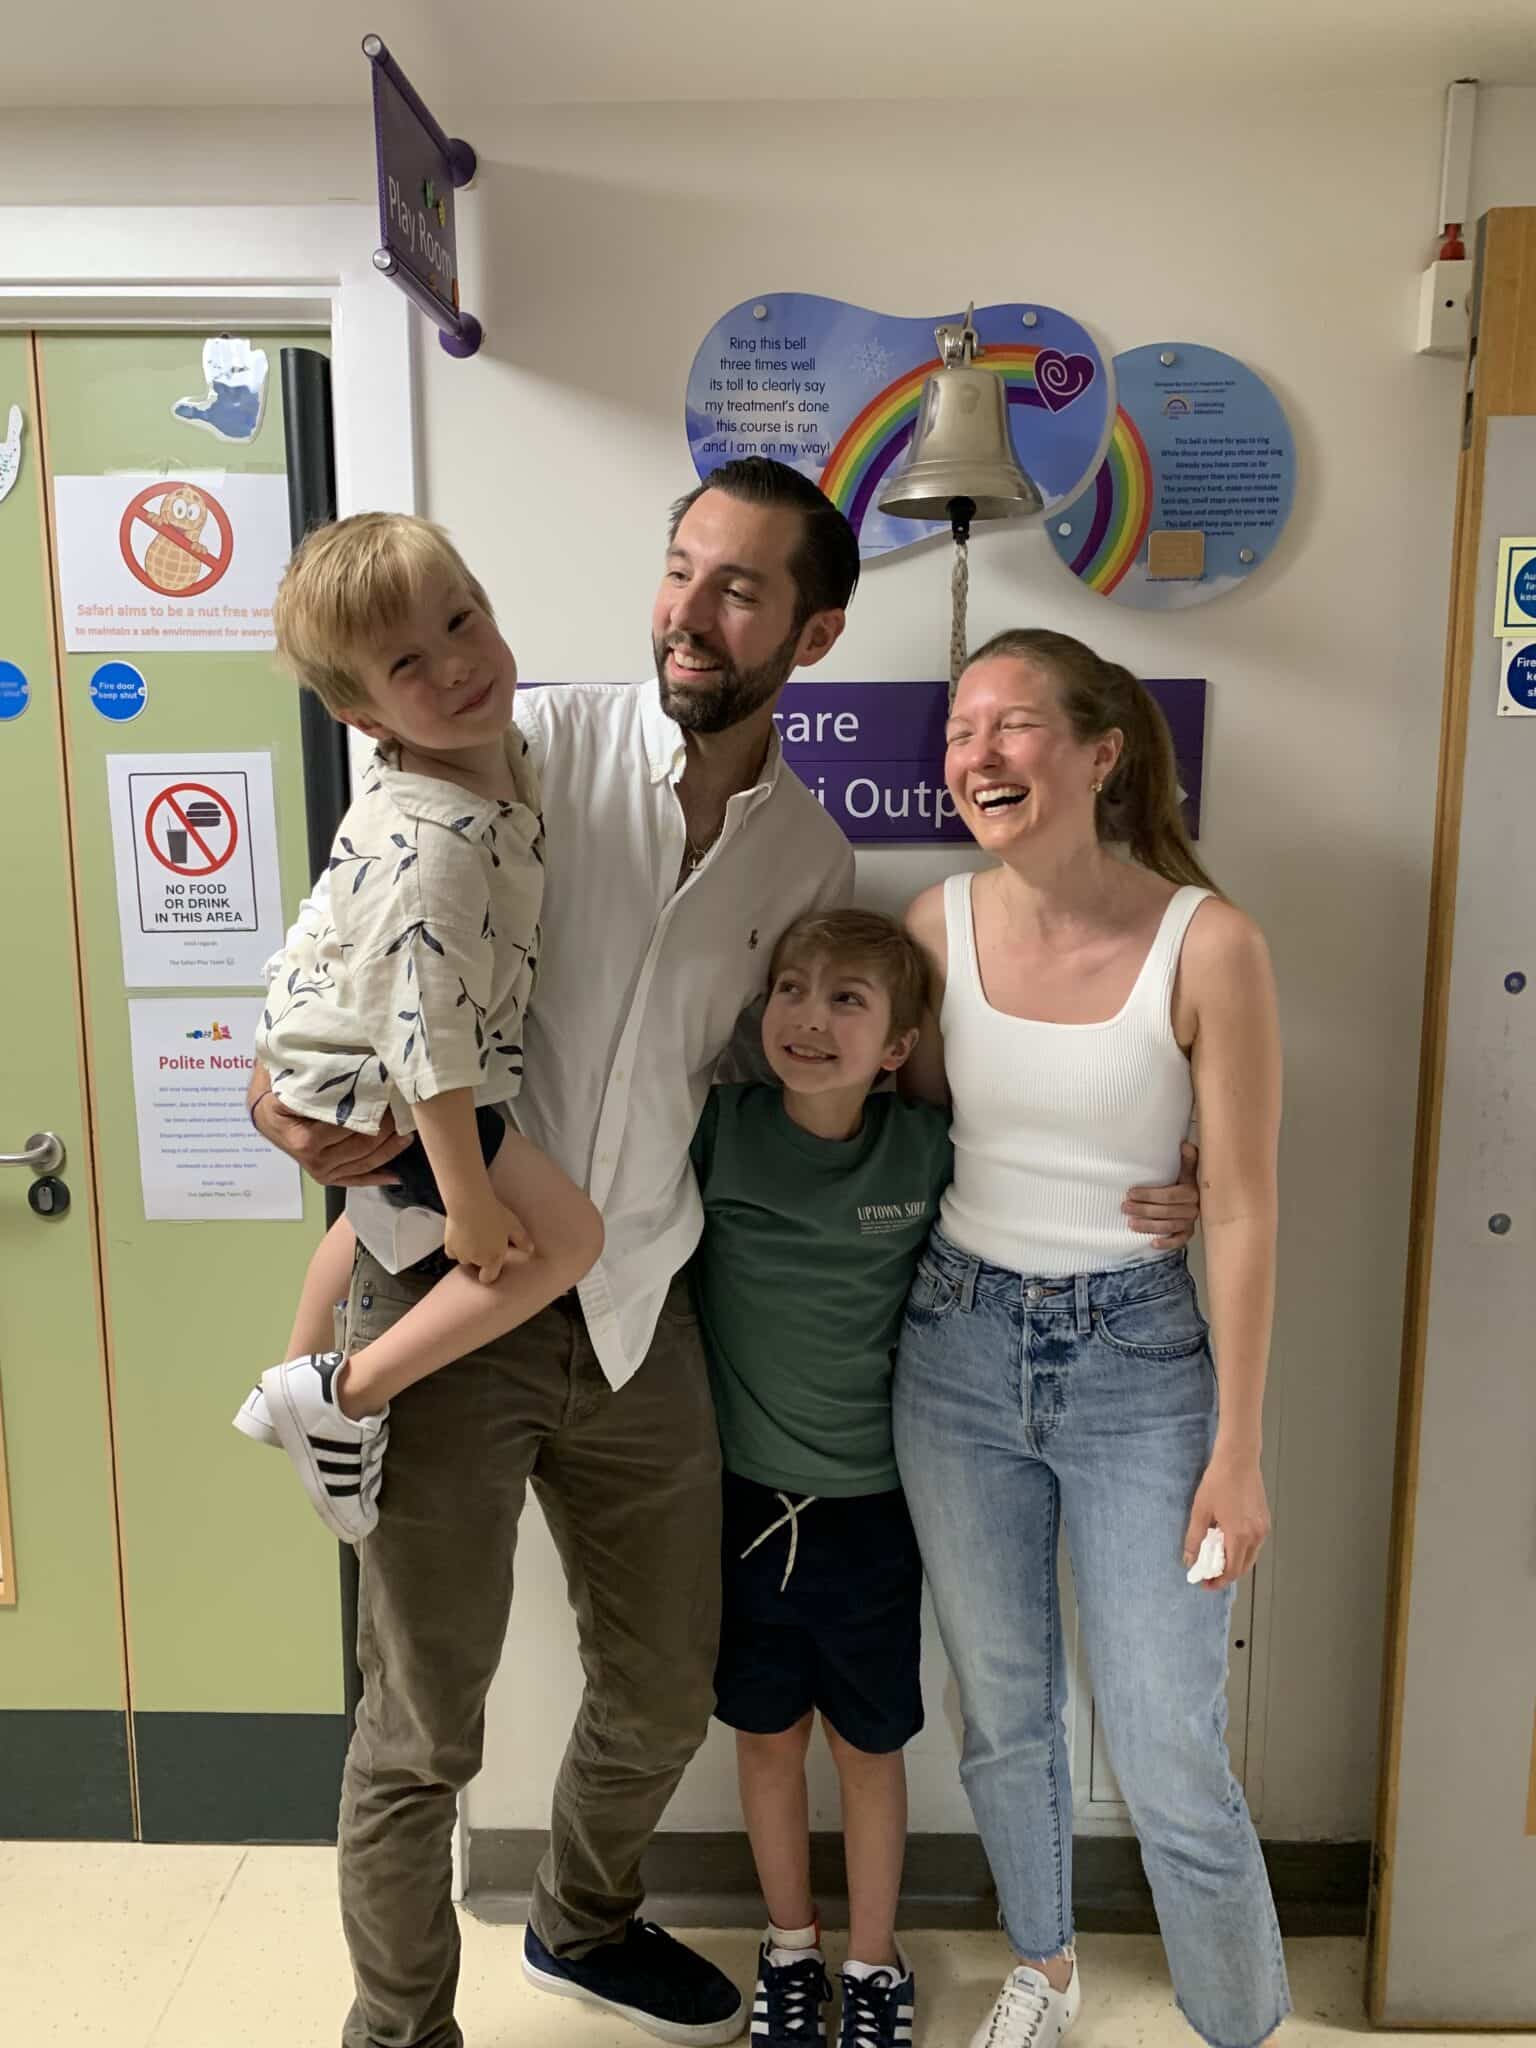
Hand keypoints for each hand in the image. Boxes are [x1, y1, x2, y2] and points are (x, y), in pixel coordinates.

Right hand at [253, 1086, 411, 1188]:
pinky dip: (378, 1175)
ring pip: (368, 1160)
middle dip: (388, 1123)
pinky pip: (358, 1179)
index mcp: (303, 1137)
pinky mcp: (328, 1177)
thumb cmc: (278, 1087)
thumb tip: (358, 1062)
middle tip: (404, 1102)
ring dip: (391, 1144)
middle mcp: (312, 1159)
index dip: (375, 1104)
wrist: (263, 1111)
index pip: (351, 1123)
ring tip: (408, 1125)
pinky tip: (396, 1174)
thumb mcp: (291, 1075)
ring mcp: (320, 1171)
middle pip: (365, 1143)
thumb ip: (319, 1073)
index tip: (392, 1086)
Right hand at [443, 1200, 534, 1284]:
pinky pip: (452, 1251)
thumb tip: (530, 1249)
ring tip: (474, 1235)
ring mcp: (461, 1254)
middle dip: (480, 1257)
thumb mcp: (514, 1226)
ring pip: (464, 1258)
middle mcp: (476, 1260)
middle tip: (485, 1241)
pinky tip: (462, 1234)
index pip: (488, 1278)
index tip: (492, 1265)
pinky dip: (456, 1246)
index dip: (490, 1272)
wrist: (469, 1204)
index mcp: (493, 1259)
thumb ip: (523, 1241)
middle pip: (477, 1266)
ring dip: (468, 1251)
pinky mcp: (449, 1245)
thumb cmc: (491, 1214)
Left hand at [1124, 1139, 1199, 1248]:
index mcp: (1191, 1192)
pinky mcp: (1188, 1235)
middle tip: (1125, 1207)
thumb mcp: (1186, 1172)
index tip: (1131, 1193)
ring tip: (1130, 1224)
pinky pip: (1179, 1242)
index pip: (1168, 1195)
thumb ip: (1187, 1160)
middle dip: (1143, 1210)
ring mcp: (1190, 1223)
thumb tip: (1186, 1145)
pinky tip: (1152, 1243)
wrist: (1200, 1200)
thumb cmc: (1184, 1184)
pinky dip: (1167, 1244)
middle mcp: (1193, 1209)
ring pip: (1168, 1227)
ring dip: (1149, 1226)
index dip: (1149, 1195)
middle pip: (1166, 1212)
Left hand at [1183, 1446, 1269, 1589]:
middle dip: (1226, 1575)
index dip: (1218, 1581)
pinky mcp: (1265, 1520)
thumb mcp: (1200, 1510)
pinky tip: (1227, 1542)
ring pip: (1250, 1557)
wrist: (1238, 1459)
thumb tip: (1190, 1559)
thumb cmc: (1219, 1481)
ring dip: (1234, 1563)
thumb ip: (1195, 1538)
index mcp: (1239, 1535)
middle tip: (1209, 1574)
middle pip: (1242, 1567)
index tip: (1205, 1583)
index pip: (1231, 1570)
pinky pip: (1254, 1544)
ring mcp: (1263, 1528)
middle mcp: (1256, 1535)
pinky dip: (1242, 1550)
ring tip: (1215, 1558)